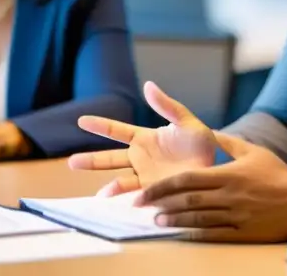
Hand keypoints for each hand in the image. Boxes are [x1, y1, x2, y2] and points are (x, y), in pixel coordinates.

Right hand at [69, 81, 217, 195]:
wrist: (215, 167)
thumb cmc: (202, 142)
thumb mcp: (186, 121)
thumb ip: (167, 106)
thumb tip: (148, 85)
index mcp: (146, 137)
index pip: (118, 130)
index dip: (100, 125)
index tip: (81, 120)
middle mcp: (141, 157)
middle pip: (111, 158)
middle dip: (91, 160)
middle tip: (71, 162)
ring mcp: (146, 175)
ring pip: (120, 179)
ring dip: (107, 186)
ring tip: (97, 194)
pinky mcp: (154, 190)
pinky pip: (136, 193)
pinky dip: (127, 197)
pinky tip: (121, 201)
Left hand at [134, 132, 286, 242]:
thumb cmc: (278, 173)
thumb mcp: (252, 151)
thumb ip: (227, 143)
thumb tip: (207, 132)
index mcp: (228, 174)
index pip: (188, 180)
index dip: (163, 186)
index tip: (145, 191)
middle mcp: (229, 196)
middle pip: (188, 200)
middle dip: (161, 203)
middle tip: (140, 206)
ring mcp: (236, 216)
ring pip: (198, 219)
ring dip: (174, 220)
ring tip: (156, 221)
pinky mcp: (243, 233)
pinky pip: (214, 235)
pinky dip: (195, 235)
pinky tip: (181, 235)